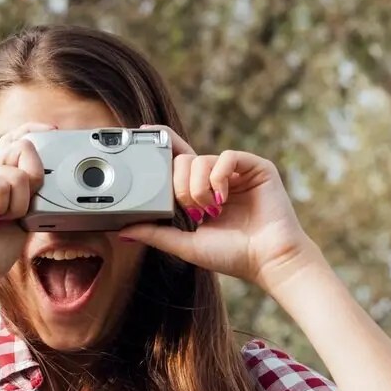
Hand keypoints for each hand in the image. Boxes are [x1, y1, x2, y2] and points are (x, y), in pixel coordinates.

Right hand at [0, 122, 52, 278]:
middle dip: (35, 179)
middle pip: (24, 147)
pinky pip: (1, 184)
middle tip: (23, 208)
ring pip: (19, 173)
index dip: (34, 130)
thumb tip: (49, 180)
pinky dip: (3, 205)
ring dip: (19, 204)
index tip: (52, 131)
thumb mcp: (23, 219)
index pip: (16, 139)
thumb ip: (32, 196)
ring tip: (2, 218)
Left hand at [118, 126, 320, 290]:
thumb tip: (122, 231)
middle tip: (194, 211)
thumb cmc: (232, 255)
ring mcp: (237, 172)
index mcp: (201, 193)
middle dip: (180, 187)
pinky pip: (228, 156)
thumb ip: (155, 234)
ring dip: (199, 187)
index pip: (178, 162)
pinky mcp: (257, 168)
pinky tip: (223, 197)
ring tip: (212, 210)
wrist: (268, 260)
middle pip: (184, 161)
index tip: (144, 130)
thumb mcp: (184, 244)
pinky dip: (219, 175)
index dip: (163, 145)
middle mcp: (217, 179)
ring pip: (202, 160)